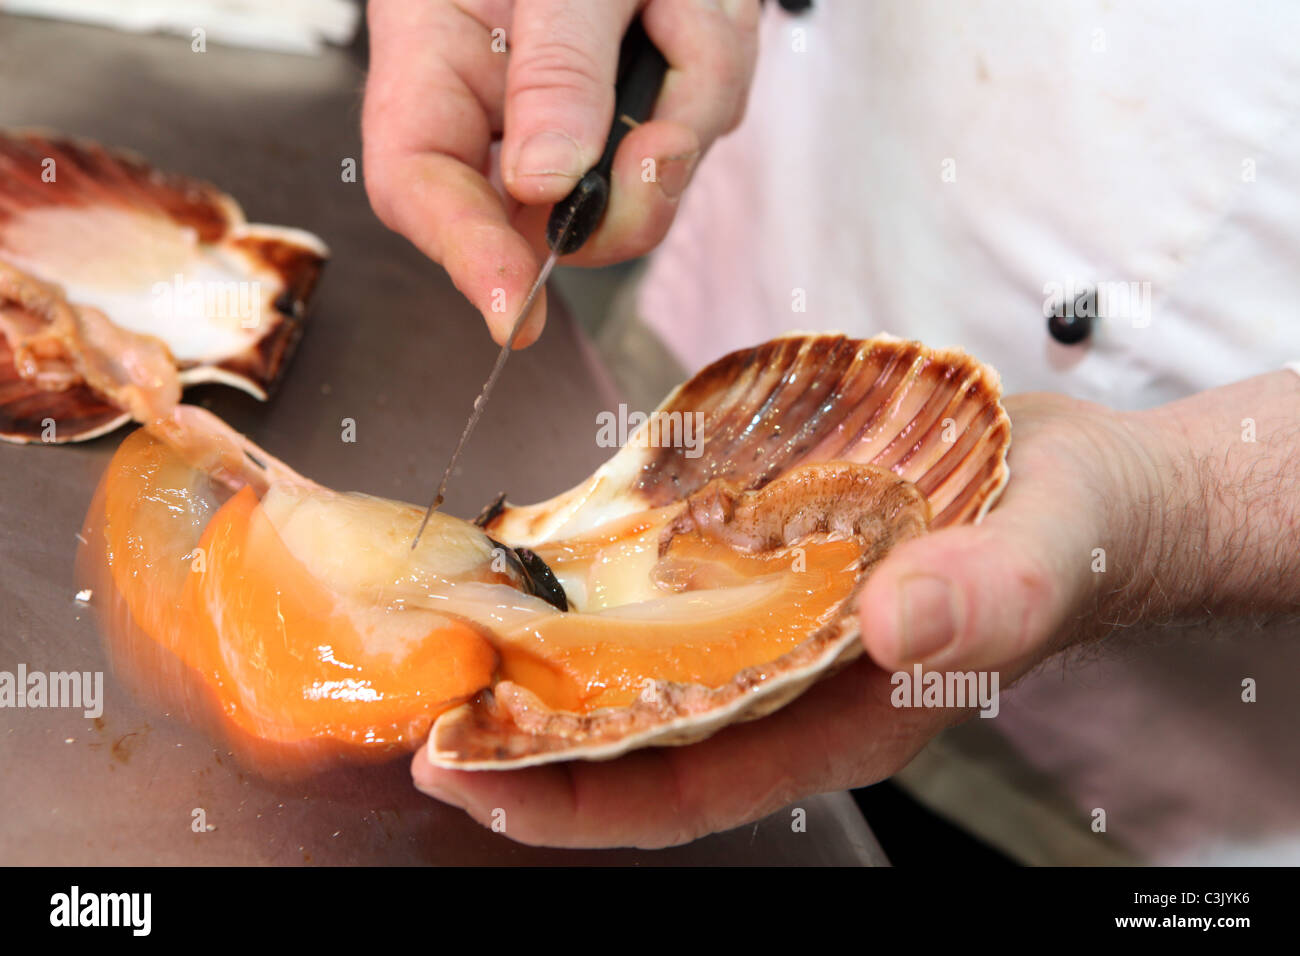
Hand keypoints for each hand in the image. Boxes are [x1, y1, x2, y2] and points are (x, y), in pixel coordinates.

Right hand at [362, 0, 759, 346]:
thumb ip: (555, 70)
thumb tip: (547, 187)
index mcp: (437, 57)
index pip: (420, 185)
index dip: (462, 255)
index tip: (512, 311)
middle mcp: (502, 99)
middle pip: (544, 220)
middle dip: (621, 201)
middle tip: (662, 140)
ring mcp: (577, 106)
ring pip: (641, 179)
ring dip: (686, 98)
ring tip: (676, 4)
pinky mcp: (639, 95)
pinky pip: (692, 120)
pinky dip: (710, 63)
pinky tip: (687, 5)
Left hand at [412, 390, 1197, 846]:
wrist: (1088, 482)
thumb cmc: (1080, 534)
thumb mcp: (1051, 558)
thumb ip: (989, 600)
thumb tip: (898, 627)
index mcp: (845, 718)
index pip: (686, 789)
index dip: (573, 799)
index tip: (469, 778)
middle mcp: (791, 681)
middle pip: (636, 734)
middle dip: (526, 732)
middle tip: (424, 702)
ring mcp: (773, 621)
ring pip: (639, 661)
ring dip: (547, 654)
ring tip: (457, 625)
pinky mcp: (770, 558)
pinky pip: (670, 581)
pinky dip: (604, 574)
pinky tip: (546, 543)